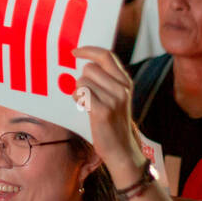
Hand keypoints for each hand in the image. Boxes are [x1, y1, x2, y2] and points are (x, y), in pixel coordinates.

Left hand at [71, 46, 145, 179]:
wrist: (122, 149)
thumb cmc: (112, 123)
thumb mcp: (116, 98)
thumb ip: (106, 80)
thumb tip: (85, 64)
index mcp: (125, 82)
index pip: (106, 55)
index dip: (88, 50)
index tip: (75, 51)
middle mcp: (122, 88)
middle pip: (90, 68)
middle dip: (82, 80)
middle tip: (87, 96)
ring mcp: (114, 99)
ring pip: (83, 81)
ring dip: (79, 92)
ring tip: (88, 105)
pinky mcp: (103, 111)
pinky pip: (81, 94)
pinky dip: (77, 99)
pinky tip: (84, 108)